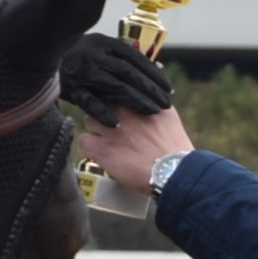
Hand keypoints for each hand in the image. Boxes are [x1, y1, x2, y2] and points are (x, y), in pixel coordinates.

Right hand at [60, 33, 172, 125]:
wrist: (38, 51)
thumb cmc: (76, 53)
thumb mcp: (98, 48)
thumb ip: (121, 56)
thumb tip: (156, 66)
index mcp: (103, 42)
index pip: (135, 58)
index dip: (153, 73)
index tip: (168, 87)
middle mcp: (94, 53)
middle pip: (129, 73)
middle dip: (151, 89)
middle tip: (166, 102)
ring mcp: (81, 70)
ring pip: (115, 87)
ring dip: (137, 100)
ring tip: (152, 111)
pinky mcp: (69, 87)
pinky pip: (90, 102)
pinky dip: (104, 113)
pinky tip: (118, 124)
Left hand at [76, 102, 193, 193]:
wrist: (173, 169)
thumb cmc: (173, 144)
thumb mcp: (166, 112)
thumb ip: (150, 100)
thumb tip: (142, 93)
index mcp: (135, 97)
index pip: (111, 89)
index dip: (111, 101)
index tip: (114, 111)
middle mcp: (120, 109)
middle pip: (99, 103)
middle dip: (104, 114)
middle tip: (114, 128)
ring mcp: (109, 128)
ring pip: (90, 121)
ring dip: (97, 130)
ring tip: (110, 142)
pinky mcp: (101, 148)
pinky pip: (84, 141)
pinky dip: (90, 148)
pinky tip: (101, 154)